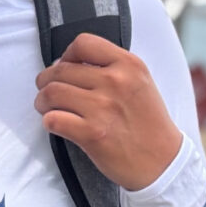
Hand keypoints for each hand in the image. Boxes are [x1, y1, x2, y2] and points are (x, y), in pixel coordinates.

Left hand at [34, 32, 182, 190]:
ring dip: (42, 101)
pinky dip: (49, 121)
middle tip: (47, 91)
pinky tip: (57, 124)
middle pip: (60, 70)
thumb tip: (67, 64)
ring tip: (47, 107)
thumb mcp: (140, 83)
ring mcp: (103, 108)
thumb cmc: (148, 124)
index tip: (66, 68)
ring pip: (51, 93)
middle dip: (46, 81)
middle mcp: (116, 82)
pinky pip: (53, 119)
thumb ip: (110, 68)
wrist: (163, 163)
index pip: (82, 43)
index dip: (66, 56)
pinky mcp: (92, 134)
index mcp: (129, 65)